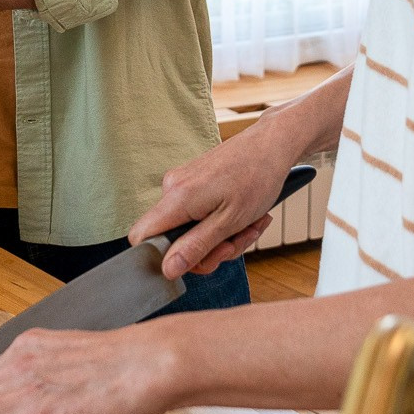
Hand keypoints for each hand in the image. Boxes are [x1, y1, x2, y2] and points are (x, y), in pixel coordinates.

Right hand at [129, 108, 313, 278]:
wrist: (272, 144)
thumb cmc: (257, 177)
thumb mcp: (230, 222)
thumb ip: (196, 247)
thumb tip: (167, 269)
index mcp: (177, 197)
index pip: (141, 236)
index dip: (161, 258)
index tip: (195, 261)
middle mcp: (172, 189)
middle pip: (173, 240)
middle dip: (208, 250)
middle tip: (234, 244)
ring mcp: (183, 185)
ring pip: (191, 231)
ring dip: (223, 238)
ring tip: (249, 226)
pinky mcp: (193, 184)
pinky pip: (200, 216)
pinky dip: (223, 224)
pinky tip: (246, 218)